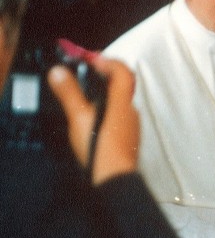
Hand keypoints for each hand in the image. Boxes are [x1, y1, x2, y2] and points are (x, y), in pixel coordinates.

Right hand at [47, 57, 138, 184]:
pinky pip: (119, 117)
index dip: (107, 61)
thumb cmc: (99, 149)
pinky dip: (107, 111)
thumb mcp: (79, 117)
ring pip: (120, 102)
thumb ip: (70, 93)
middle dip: (104, 76)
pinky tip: (94, 120)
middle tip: (86, 73)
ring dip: (105, 95)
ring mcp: (132, 125)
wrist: (114, 179)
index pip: (121, 70)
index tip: (91, 59)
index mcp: (121, 101)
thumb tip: (59, 72)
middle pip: (122, 85)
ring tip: (85, 96)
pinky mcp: (129, 138)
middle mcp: (131, 111)